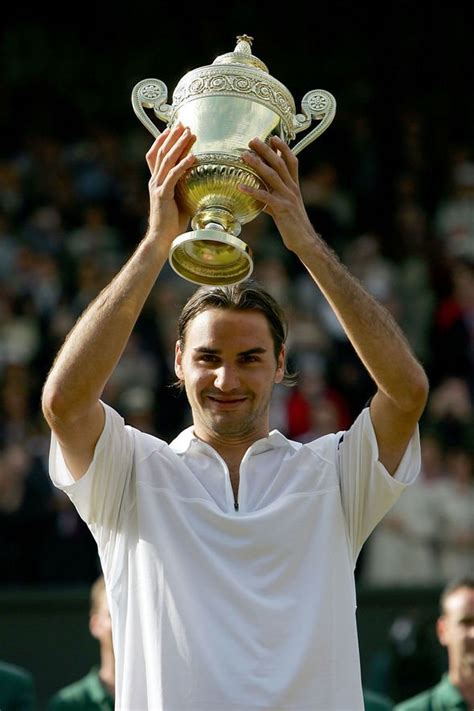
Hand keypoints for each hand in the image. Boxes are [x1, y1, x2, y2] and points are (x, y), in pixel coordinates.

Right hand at [146, 123, 196, 249]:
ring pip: (167, 160)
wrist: (161, 239)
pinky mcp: (163, 195)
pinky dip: (183, 165)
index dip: (163, 140)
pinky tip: (193, 157)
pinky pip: (173, 176)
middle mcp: (154, 181)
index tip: (173, 129)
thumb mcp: (181, 199)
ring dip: (179, 145)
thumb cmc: (173, 223)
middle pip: (162, 152)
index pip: (156, 155)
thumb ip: (187, 187)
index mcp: (157, 182)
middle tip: (183, 124)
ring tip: (190, 133)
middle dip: (173, 137)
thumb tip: (203, 180)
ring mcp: (157, 187)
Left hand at [240, 136, 314, 252]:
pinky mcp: (282, 209)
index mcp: (294, 186)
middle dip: (266, 150)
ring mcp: (288, 198)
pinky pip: (265, 197)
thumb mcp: (284, 206)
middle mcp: (292, 189)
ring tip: (244, 156)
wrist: (304, 240)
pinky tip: (240, 186)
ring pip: (272, 176)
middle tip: (253, 140)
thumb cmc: (292, 224)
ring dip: (257, 164)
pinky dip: (252, 191)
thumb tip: (260, 193)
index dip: (283, 148)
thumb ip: (273, 197)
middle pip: (279, 164)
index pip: (291, 161)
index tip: (273, 137)